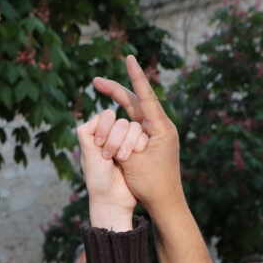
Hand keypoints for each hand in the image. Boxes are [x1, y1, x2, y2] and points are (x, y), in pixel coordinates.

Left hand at [76, 109, 146, 230]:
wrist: (113, 199)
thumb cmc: (98, 179)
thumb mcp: (88, 154)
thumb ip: (87, 132)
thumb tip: (100, 116)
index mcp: (98, 134)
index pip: (107, 115)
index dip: (105, 128)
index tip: (99, 146)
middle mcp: (112, 135)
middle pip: (121, 121)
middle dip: (116, 140)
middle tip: (109, 158)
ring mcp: (127, 142)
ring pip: (134, 128)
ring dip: (128, 143)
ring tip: (122, 160)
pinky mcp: (139, 149)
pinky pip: (144, 136)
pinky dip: (139, 145)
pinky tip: (134, 157)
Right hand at [92, 55, 183, 214]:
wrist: (166, 204)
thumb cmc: (150, 185)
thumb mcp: (132, 161)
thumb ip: (122, 141)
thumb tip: (114, 127)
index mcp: (161, 128)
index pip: (146, 97)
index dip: (136, 77)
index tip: (129, 59)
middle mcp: (161, 127)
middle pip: (137, 102)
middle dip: (115, 90)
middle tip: (95, 81)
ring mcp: (158, 135)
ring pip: (135, 112)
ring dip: (118, 103)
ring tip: (100, 89)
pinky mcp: (154, 143)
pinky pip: (135, 125)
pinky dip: (123, 118)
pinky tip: (112, 113)